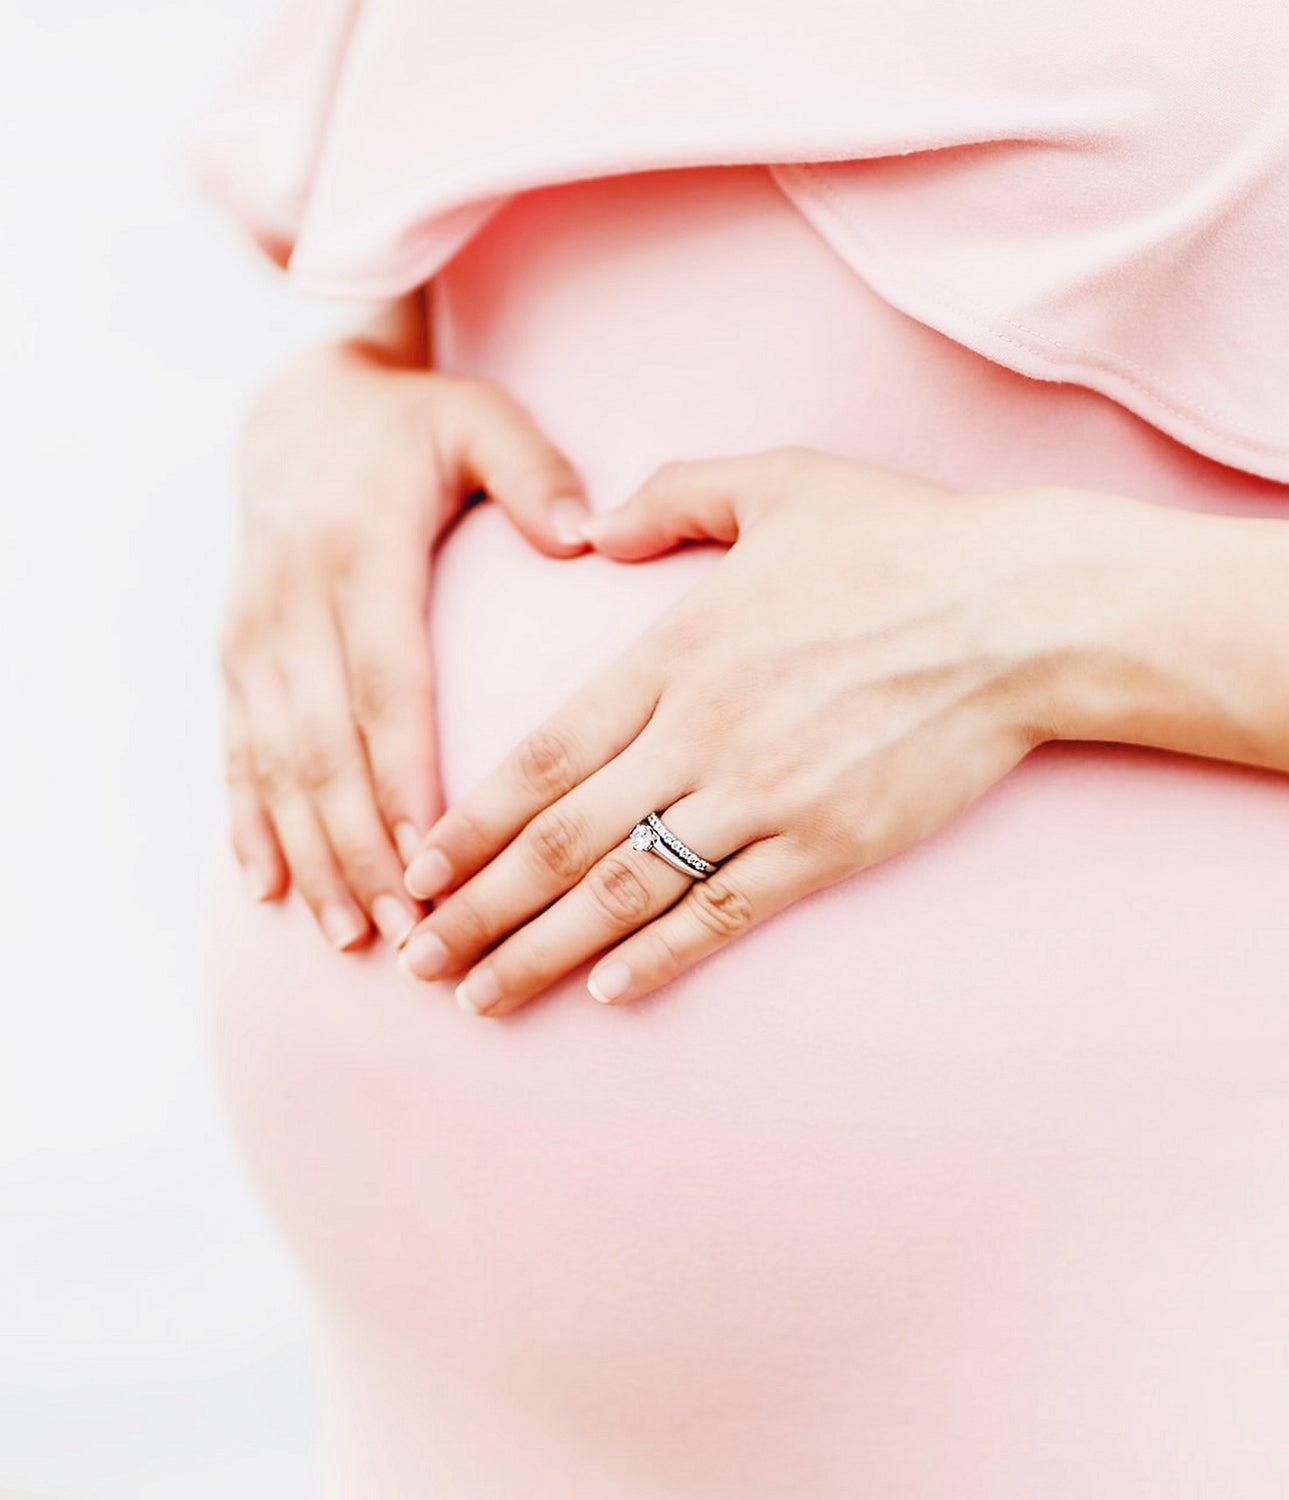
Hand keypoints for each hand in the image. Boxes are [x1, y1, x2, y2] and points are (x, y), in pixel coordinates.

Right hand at [220, 323, 594, 949]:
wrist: (298, 411)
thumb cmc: (411, 427)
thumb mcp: (477, 421)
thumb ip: (533, 474)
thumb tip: (587, 535)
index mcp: (360, 557)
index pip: (385, 686)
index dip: (403, 776)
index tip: (434, 854)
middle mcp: (293, 606)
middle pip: (326, 747)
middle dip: (363, 846)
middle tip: (409, 930)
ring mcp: (255, 639)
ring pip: (276, 764)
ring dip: (311, 854)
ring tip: (350, 934)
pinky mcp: (236, 660)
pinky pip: (236, 752)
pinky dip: (248, 824)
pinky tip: (266, 890)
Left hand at [393, 446, 1121, 1012]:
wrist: (1022, 614)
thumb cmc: (903, 541)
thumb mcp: (779, 482)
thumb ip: (672, 496)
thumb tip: (595, 526)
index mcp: (677, 653)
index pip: (544, 755)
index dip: (472, 821)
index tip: (417, 868)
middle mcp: (704, 734)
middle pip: (563, 840)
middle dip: (478, 908)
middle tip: (413, 959)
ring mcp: (766, 798)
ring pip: (628, 892)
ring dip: (543, 952)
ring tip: (480, 997)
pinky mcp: (830, 845)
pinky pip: (726, 913)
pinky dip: (662, 957)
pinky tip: (610, 993)